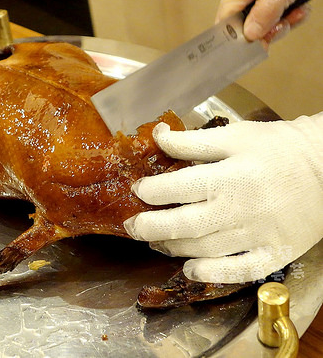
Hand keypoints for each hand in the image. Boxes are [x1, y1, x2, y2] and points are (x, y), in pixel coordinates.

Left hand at [124, 113, 322, 282]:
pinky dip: (212, 273)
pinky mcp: (274, 253)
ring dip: (173, 248)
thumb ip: (192, 141)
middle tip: (132, 226)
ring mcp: (257, 235)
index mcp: (227, 176)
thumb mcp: (235, 136)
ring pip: (204, 250)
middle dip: (150, 227)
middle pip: (183, 225)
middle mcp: (238, 210)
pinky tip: (191, 269)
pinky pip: (239, 271)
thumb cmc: (278, 149)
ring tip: (155, 242)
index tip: (138, 190)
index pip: (175, 188)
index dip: (150, 191)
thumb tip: (158, 137)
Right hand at [216, 0, 318, 40]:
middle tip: (286, 25)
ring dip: (277, 18)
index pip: (227, 24)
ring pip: (253, 14)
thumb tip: (251, 35)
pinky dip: (278, 7)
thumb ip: (268, 11)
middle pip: (242, 21)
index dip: (243, 40)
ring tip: (296, 11)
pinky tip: (293, 4)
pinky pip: (260, 2)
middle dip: (266, 28)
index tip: (260, 47)